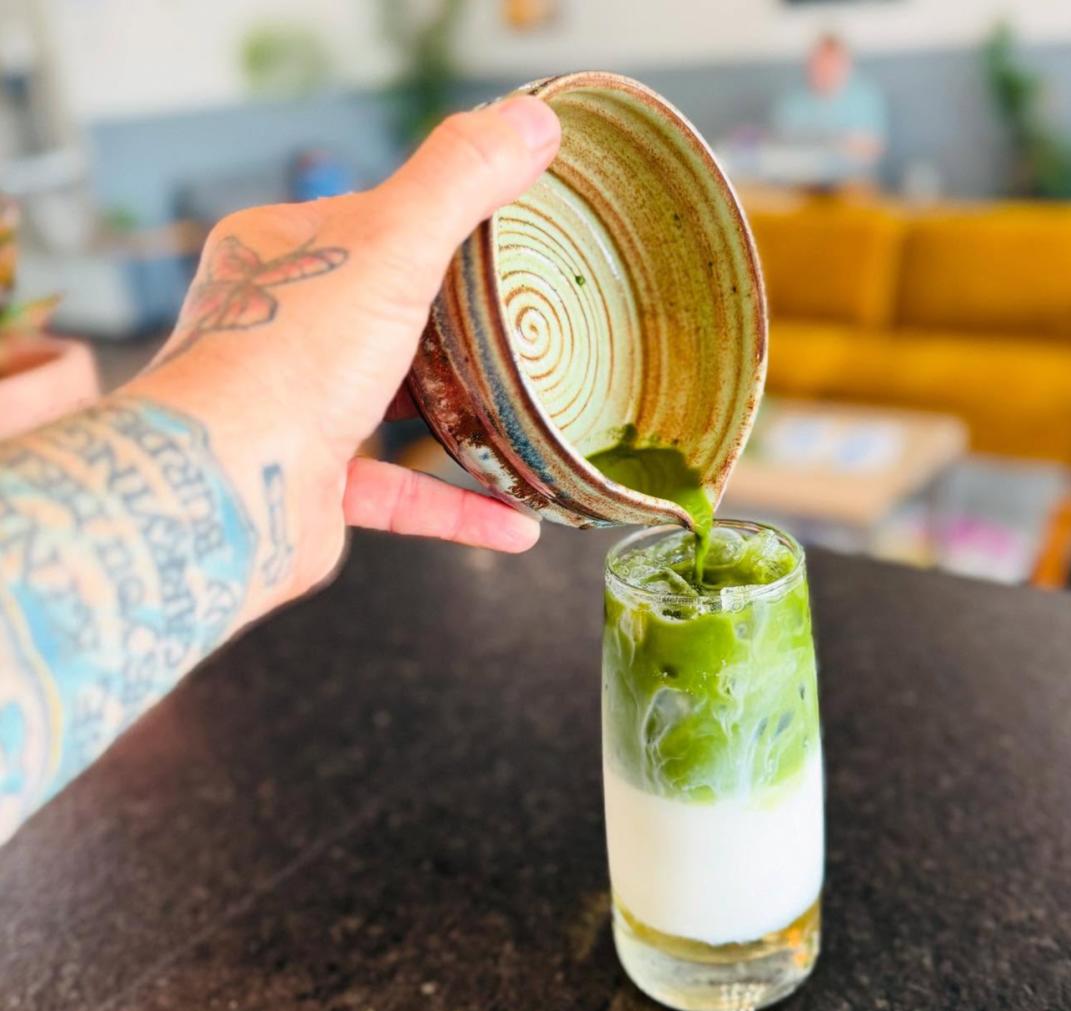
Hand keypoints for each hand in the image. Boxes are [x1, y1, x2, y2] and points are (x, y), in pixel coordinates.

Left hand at [127, 97, 561, 604]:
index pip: (363, 223)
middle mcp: (278, 331)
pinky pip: (401, 497)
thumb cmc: (292, 357)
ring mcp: (296, 412)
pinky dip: (459, 508)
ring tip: (526, 415)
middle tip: (524, 328)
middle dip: (450, 328)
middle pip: (381, 316)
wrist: (228, 489)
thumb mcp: (391, 244)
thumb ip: (460, 181)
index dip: (428, 223)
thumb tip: (533, 120)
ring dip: (459, 419)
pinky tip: (519, 520)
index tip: (498, 237)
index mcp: (278, 255)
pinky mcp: (316, 487)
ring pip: (390, 410)